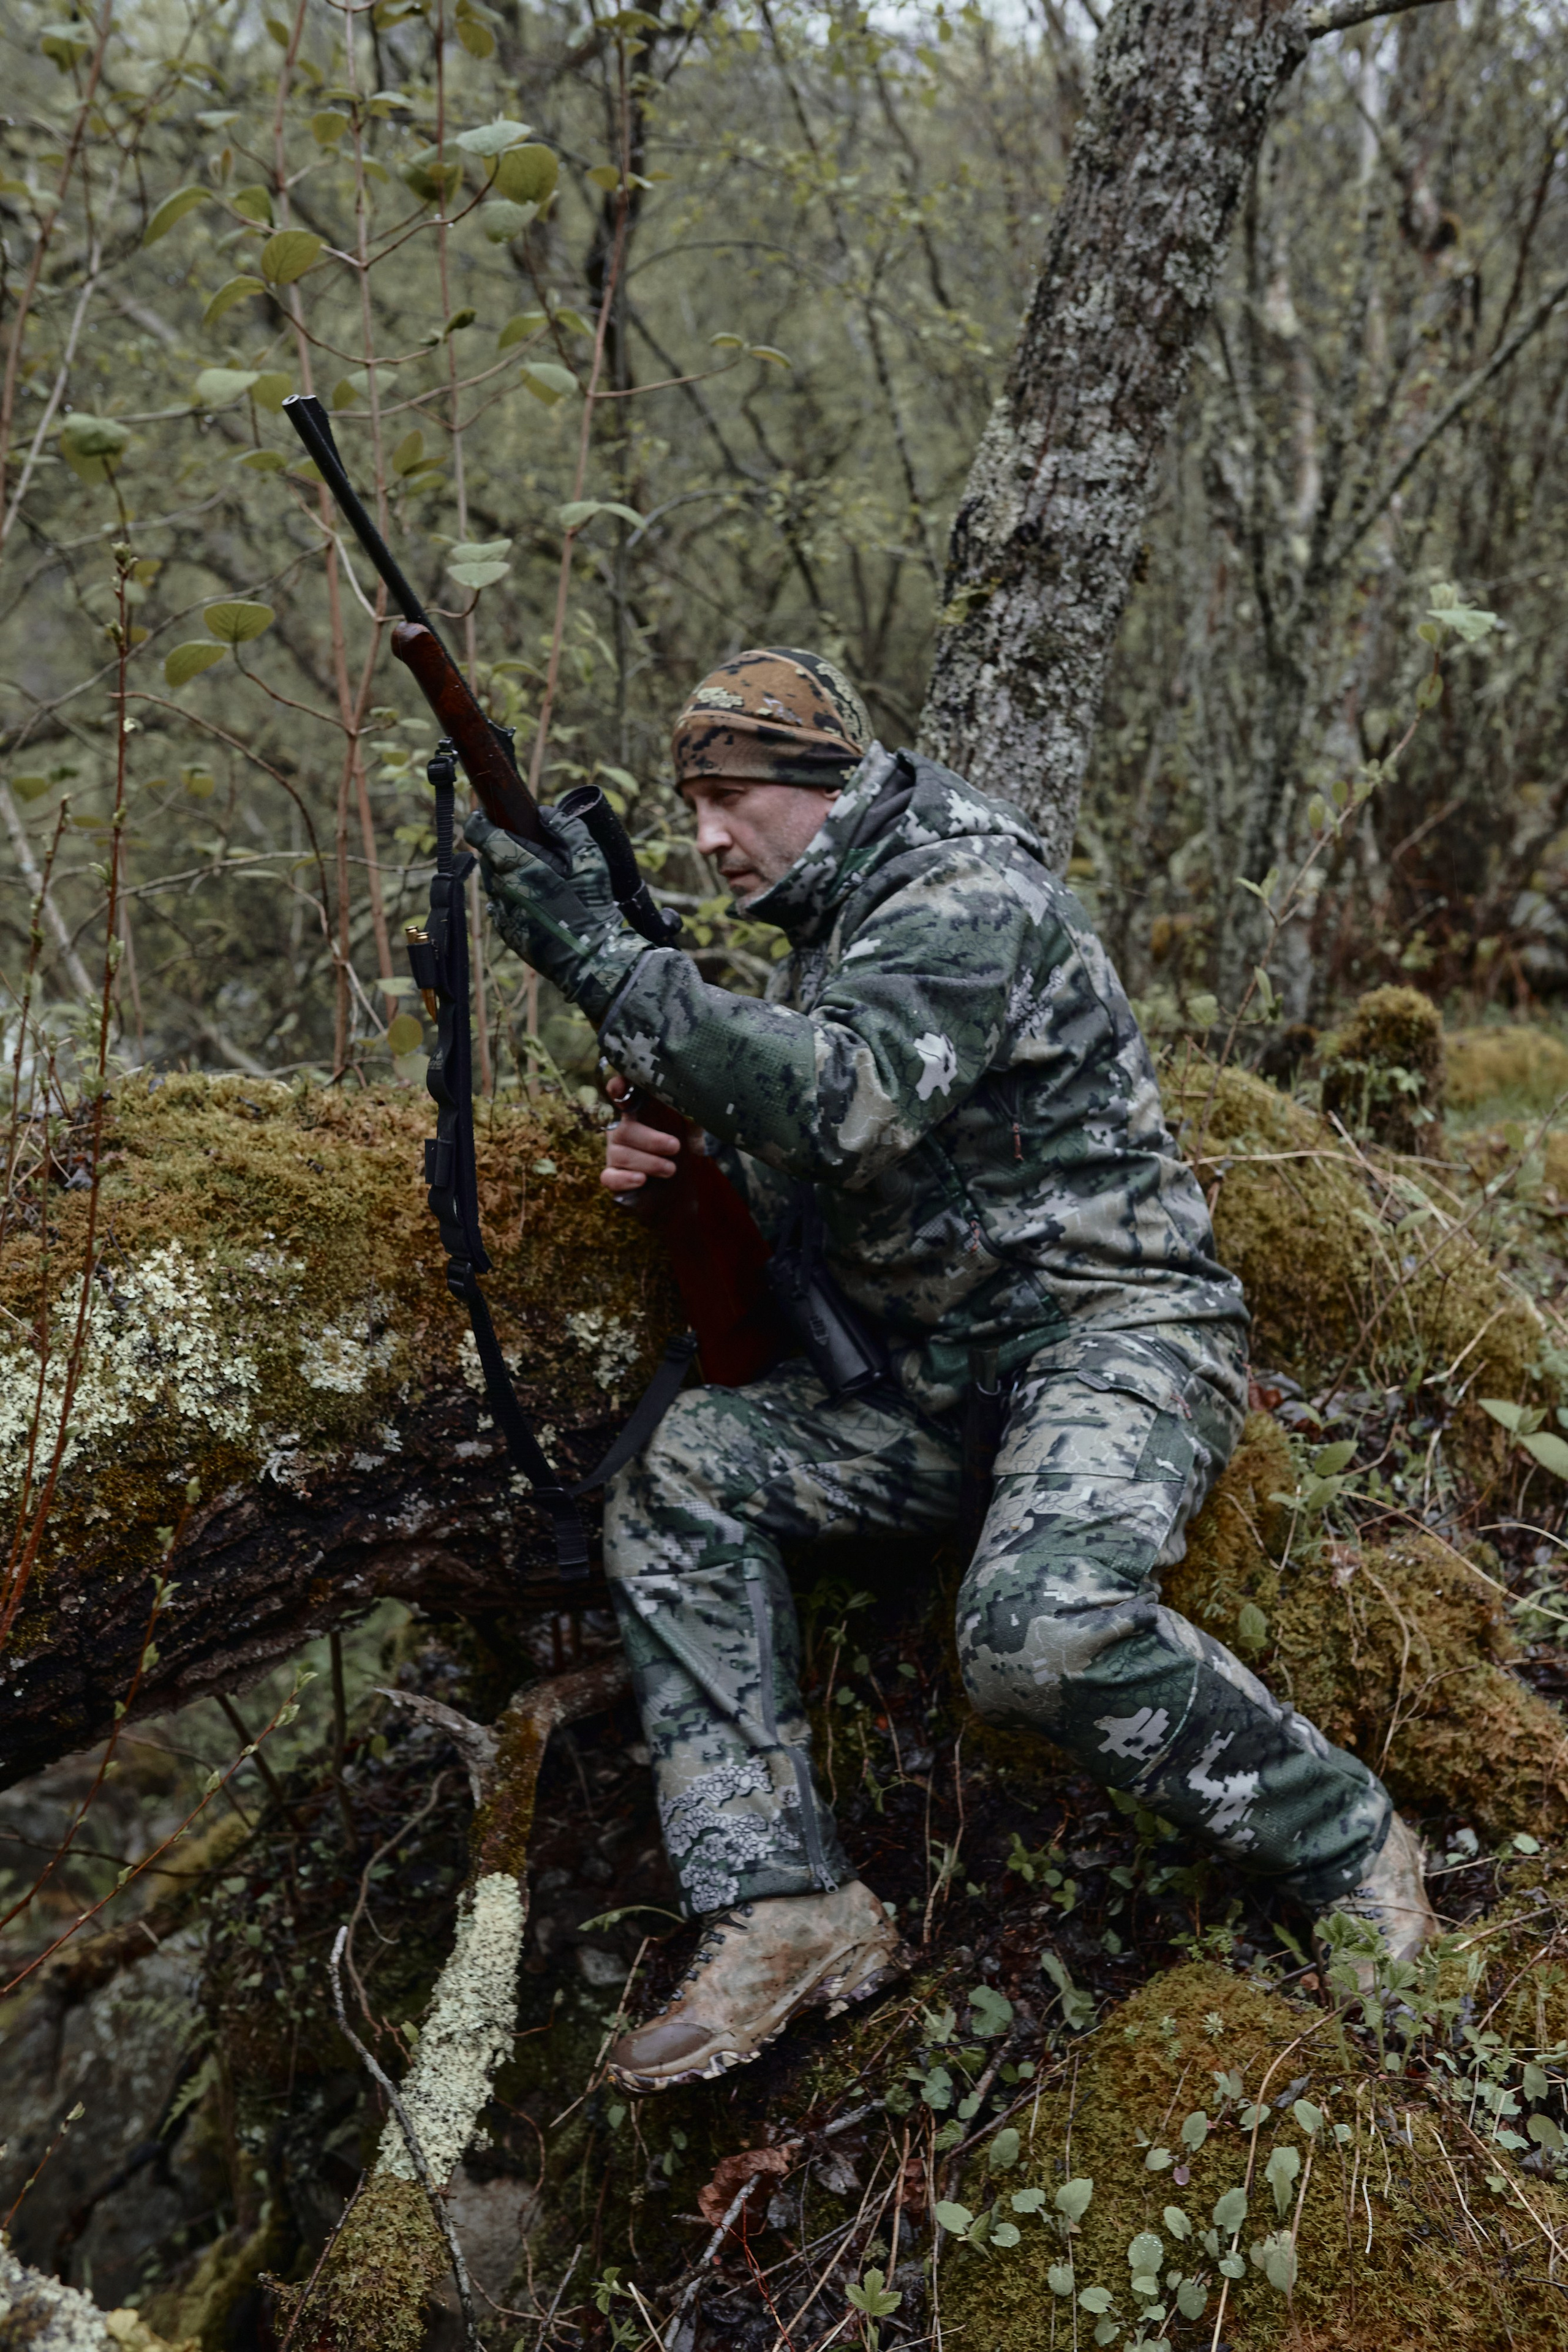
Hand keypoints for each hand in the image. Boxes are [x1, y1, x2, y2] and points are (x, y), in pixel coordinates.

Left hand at [464, 804, 643, 1021]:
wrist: (590, 959)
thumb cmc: (593, 907)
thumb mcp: (590, 859)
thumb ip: (567, 828)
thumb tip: (544, 812)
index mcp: (519, 864)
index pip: (479, 832)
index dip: (480, 819)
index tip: (487, 815)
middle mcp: (502, 886)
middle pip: (487, 856)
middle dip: (501, 848)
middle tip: (527, 849)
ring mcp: (501, 911)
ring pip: (492, 881)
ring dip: (506, 874)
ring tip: (536, 879)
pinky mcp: (504, 929)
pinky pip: (499, 904)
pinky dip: (511, 897)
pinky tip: (536, 902)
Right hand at [601, 1070, 682, 1194]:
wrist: (682, 1178)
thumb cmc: (684, 1145)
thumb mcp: (690, 1128)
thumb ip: (689, 1117)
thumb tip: (696, 1111)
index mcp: (638, 1112)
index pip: (623, 1095)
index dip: (619, 1089)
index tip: (620, 1085)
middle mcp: (622, 1130)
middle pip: (624, 1131)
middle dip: (651, 1140)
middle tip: (675, 1146)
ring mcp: (615, 1153)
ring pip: (620, 1155)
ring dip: (648, 1162)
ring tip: (670, 1169)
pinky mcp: (613, 1177)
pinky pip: (609, 1178)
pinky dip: (624, 1179)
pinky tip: (641, 1179)